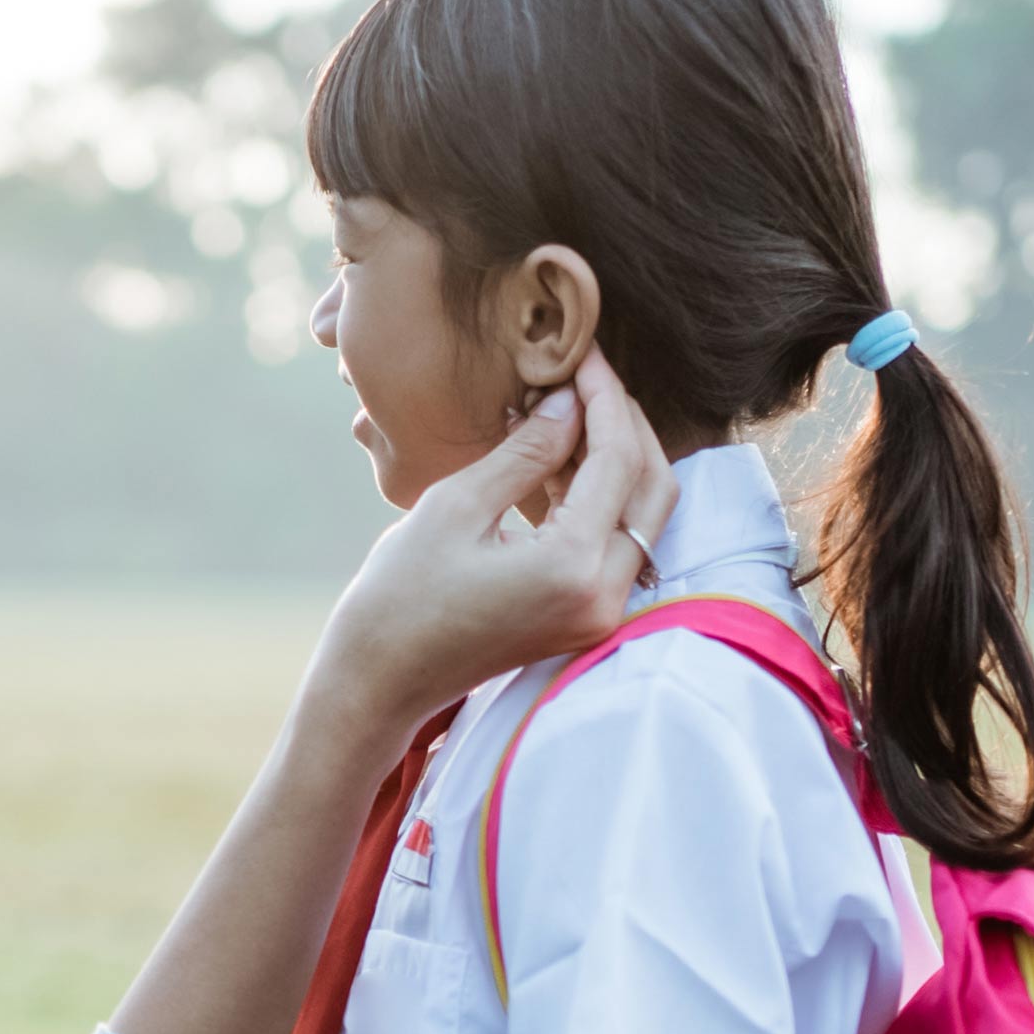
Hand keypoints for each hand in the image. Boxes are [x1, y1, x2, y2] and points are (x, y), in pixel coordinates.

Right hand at [313, 352, 675, 731]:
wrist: (381, 680)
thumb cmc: (400, 596)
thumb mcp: (456, 506)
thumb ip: (524, 451)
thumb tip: (568, 401)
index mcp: (574, 569)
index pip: (618, 460)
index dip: (605, 397)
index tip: (581, 353)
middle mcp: (604, 596)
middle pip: (652, 488)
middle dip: (625, 422)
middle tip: (587, 375)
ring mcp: (601, 612)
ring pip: (642, 513)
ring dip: (617, 455)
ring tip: (572, 406)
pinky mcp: (588, 615)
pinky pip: (616, 539)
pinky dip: (600, 493)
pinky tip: (564, 453)